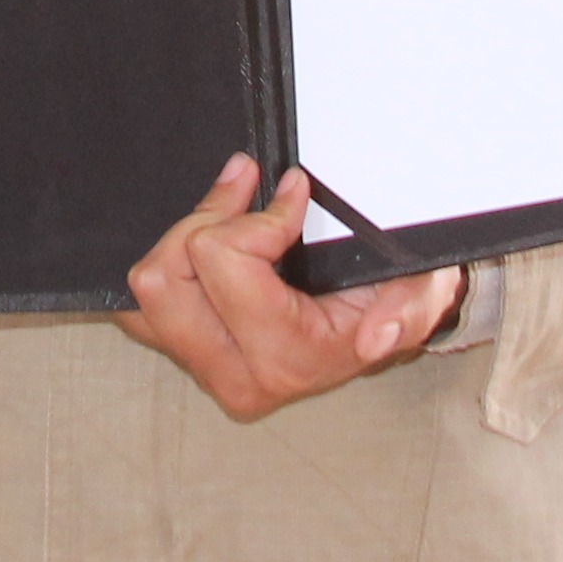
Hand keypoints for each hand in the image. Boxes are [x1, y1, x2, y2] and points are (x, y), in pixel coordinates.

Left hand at [114, 155, 463, 421]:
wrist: (380, 324)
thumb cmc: (393, 299)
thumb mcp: (421, 294)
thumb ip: (407, 312)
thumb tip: (377, 336)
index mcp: (289, 360)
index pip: (222, 261)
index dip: (258, 215)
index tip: (294, 194)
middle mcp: (238, 376)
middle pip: (167, 277)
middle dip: (208, 219)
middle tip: (247, 186)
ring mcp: (206, 368)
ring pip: (147, 287)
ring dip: (187, 234)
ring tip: (233, 204)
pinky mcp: (185, 354)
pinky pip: (141, 303)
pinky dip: (171, 259)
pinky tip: (213, 238)